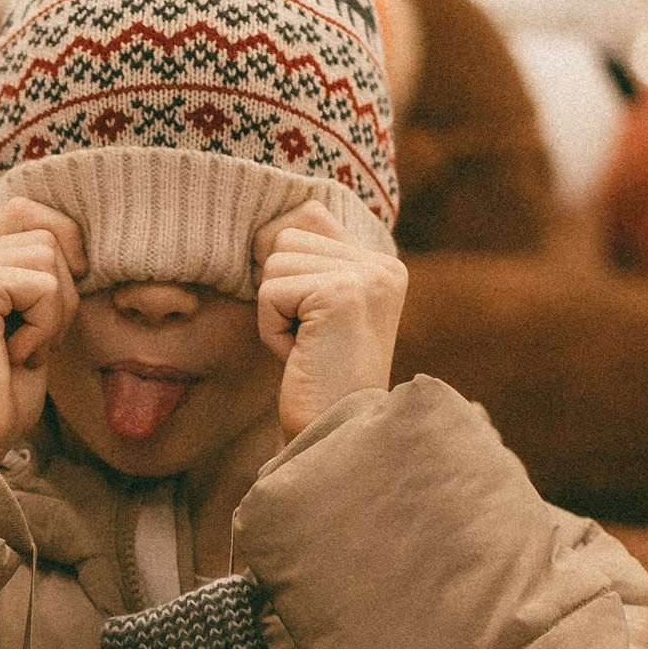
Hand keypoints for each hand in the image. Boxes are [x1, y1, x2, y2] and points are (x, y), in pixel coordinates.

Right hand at [0, 199, 84, 457]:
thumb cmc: (1, 392)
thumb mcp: (26, 321)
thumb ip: (38, 275)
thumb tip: (86, 243)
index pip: (26, 210)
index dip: (62, 244)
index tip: (57, 301)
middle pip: (46, 231)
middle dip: (62, 289)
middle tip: (35, 338)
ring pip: (49, 256)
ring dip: (54, 314)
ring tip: (22, 350)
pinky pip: (44, 286)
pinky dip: (45, 328)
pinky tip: (15, 357)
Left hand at [254, 205, 406, 438]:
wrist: (336, 435)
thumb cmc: (317, 379)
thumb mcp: (317, 312)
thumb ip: (307, 262)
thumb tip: (264, 227)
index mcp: (383, 264)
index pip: (309, 213)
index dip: (284, 258)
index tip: (301, 310)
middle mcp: (382, 264)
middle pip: (285, 235)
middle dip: (279, 291)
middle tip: (309, 337)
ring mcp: (366, 277)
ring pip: (273, 262)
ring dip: (274, 311)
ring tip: (307, 346)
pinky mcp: (341, 294)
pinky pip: (269, 292)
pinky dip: (272, 329)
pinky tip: (302, 355)